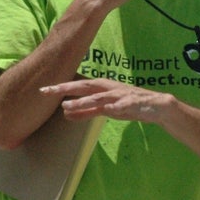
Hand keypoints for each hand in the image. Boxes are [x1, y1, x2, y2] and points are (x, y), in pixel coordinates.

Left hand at [39, 78, 171, 123]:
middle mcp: (109, 88)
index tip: (43, 90)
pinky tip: (107, 109)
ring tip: (68, 106)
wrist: (156, 107)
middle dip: (66, 88)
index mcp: (102, 87)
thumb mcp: (104, 110)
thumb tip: (65, 113)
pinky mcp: (132, 103)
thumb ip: (85, 112)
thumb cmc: (129, 106)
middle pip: (85, 86)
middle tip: (49, 90)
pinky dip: (113, 107)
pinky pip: (121, 105)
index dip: (61, 87)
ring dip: (83, 101)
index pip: (78, 86)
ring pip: (98, 97)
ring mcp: (120, 95)